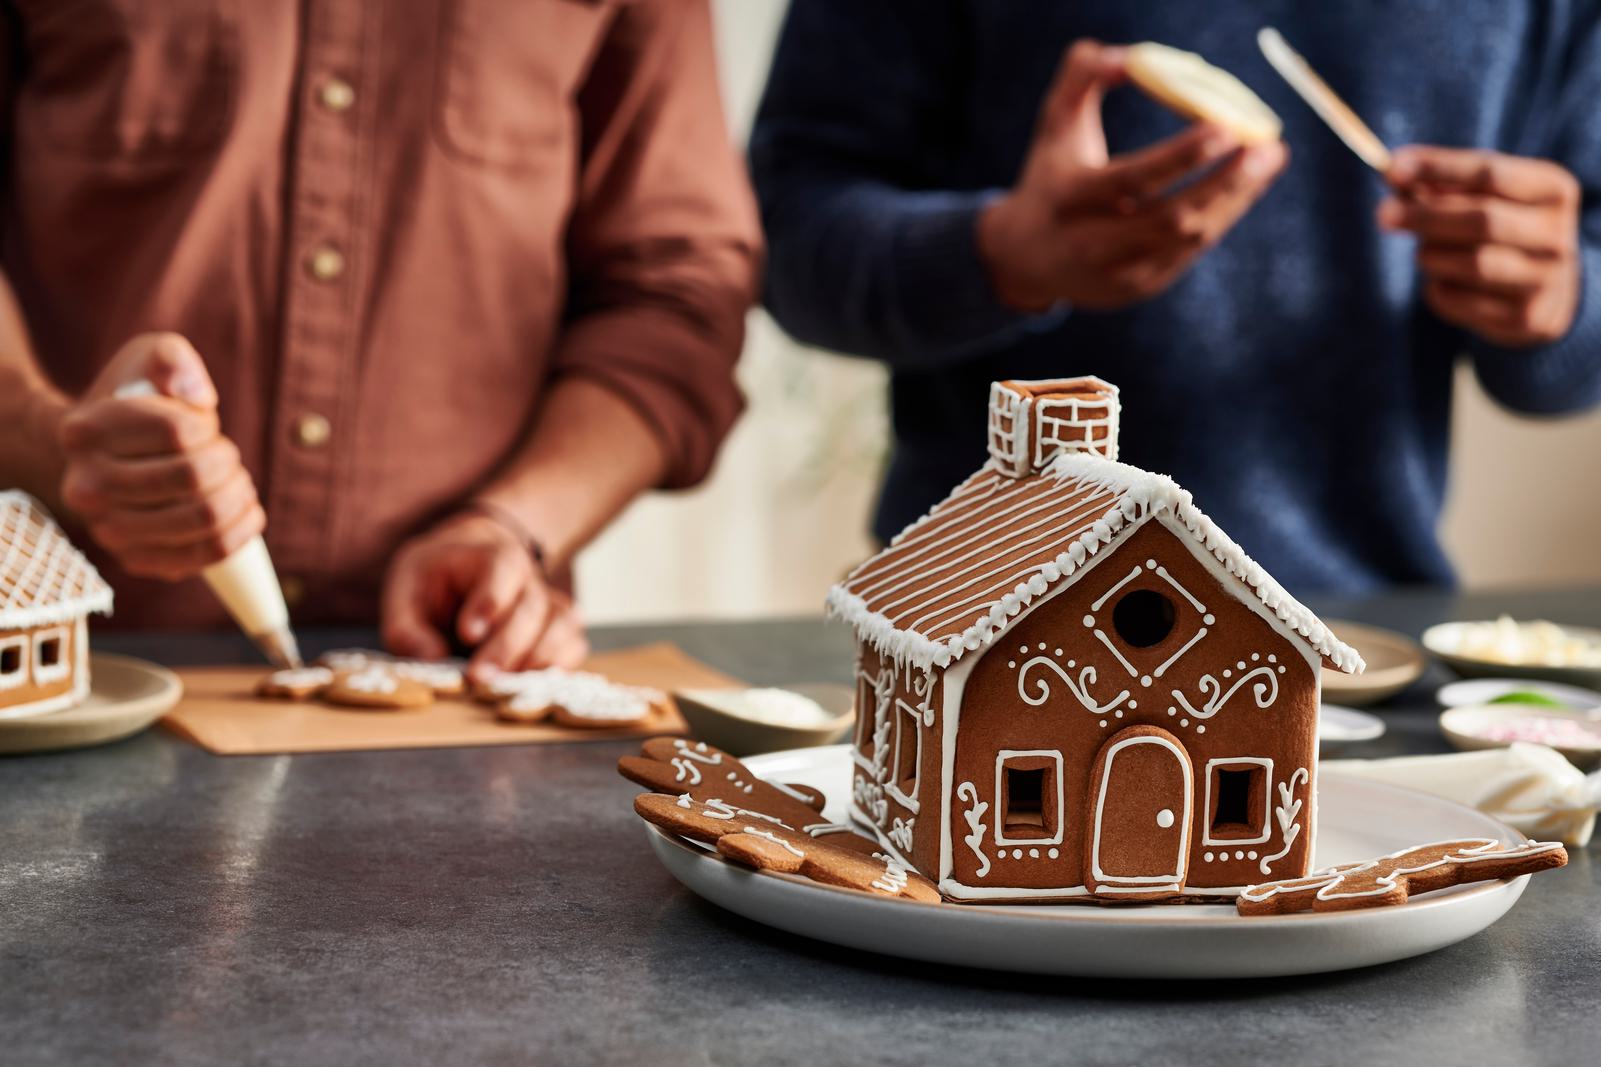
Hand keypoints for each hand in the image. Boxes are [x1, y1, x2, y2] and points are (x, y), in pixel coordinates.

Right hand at [57, 333, 263, 580]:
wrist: (103, 453)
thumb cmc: (138, 399)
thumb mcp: (150, 357)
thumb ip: (172, 359)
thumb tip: (195, 395)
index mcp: (84, 432)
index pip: (177, 432)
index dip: (206, 426)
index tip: (202, 423)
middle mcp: (86, 486)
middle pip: (194, 477)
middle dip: (228, 461)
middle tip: (226, 454)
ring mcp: (107, 530)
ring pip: (204, 518)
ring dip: (239, 495)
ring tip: (237, 481)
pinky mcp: (135, 560)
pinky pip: (206, 555)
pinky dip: (242, 531)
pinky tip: (247, 511)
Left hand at [382, 511, 588, 677]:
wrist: (472, 561)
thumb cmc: (437, 576)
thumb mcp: (406, 589)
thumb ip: (407, 627)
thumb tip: (431, 659)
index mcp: (490, 554)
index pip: (501, 569)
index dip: (489, 602)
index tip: (468, 634)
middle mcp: (528, 576)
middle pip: (531, 606)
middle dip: (506, 646)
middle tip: (478, 678)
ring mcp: (547, 601)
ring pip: (561, 625)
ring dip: (537, 659)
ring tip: (504, 687)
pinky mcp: (557, 628)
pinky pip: (573, 645)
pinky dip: (559, 667)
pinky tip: (531, 686)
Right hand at [978, 39, 1287, 311]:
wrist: (1024, 258)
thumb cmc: (1051, 176)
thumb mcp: (1054, 124)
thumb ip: (1081, 76)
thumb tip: (1130, 57)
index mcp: (1071, 199)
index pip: (1133, 180)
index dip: (1182, 156)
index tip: (1226, 127)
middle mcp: (1092, 243)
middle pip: (1172, 217)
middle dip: (1227, 182)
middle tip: (1268, 147)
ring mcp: (1118, 272)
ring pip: (1189, 239)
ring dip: (1235, 200)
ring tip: (1268, 160)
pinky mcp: (1139, 288)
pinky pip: (1190, 253)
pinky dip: (1220, 217)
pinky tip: (1242, 188)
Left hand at [1380, 146, 1580, 346]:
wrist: (1546, 291)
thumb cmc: (1503, 229)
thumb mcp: (1486, 197)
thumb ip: (1442, 184)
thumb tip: (1392, 171)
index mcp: (1553, 190)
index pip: (1491, 173)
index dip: (1438, 168)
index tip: (1392, 168)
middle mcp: (1558, 235)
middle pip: (1483, 220)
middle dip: (1426, 216)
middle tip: (1383, 214)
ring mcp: (1546, 279)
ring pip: (1471, 264)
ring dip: (1432, 254)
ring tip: (1424, 251)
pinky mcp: (1524, 317)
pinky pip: (1459, 300)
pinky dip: (1436, 288)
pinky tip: (1441, 280)